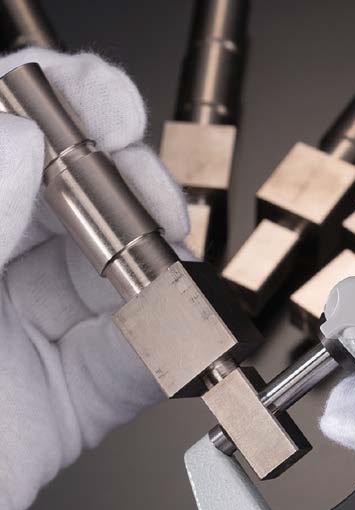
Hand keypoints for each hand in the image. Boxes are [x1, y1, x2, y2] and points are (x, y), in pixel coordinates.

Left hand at [0, 49, 187, 509]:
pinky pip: (137, 365)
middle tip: (146, 199)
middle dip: (126, 188)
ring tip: (168, 273)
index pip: (2, 145)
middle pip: (76, 202)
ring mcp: (28, 337)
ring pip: (121, 278)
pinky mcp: (74, 401)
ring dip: (161, 271)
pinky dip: (168, 353)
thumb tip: (18, 144)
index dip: (53, 106)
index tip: (99, 101)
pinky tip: (175, 344)